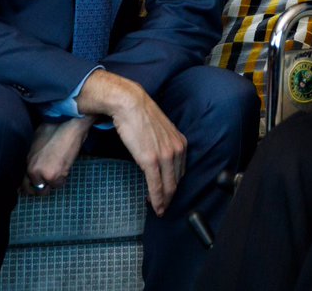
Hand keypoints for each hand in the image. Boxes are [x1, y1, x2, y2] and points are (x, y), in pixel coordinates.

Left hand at [22, 116, 93, 195]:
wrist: (69, 124)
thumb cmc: (55, 128)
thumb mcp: (37, 142)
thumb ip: (34, 157)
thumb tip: (35, 164)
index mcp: (27, 161)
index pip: (24, 183)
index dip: (30, 186)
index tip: (34, 187)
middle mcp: (33, 171)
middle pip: (35, 190)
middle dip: (41, 188)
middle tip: (48, 182)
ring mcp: (45, 174)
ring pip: (49, 188)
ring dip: (53, 182)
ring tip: (59, 169)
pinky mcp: (57, 175)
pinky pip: (59, 184)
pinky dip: (63, 178)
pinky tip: (65, 167)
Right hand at [76, 71, 186, 215]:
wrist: (130, 103)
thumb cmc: (140, 115)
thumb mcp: (159, 130)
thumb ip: (162, 144)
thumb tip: (157, 154)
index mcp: (180, 142)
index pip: (180, 170)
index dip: (174, 185)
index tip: (169, 194)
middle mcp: (177, 149)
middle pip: (176, 181)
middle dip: (170, 196)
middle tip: (163, 207)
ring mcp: (166, 155)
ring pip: (168, 186)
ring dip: (163, 201)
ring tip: (158, 209)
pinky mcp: (152, 160)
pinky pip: (157, 185)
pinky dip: (157, 199)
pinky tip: (155, 206)